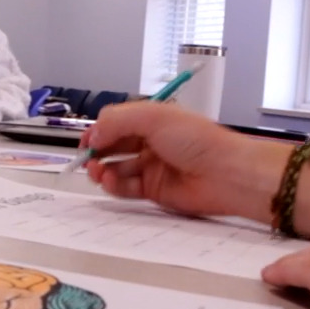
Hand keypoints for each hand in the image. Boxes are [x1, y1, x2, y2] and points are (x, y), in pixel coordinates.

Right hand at [83, 102, 284, 220]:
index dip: (97, 132)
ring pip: (116, 169)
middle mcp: (150, 142)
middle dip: (96, 152)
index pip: (115, 124)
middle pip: (113, 146)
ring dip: (102, 170)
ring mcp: (152, 167)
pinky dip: (114, 186)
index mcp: (151, 119)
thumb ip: (117, 122)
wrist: (226, 174)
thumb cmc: (197, 140)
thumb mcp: (153, 117)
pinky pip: (126, 189)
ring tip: (99, 172)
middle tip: (87, 160)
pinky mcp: (154, 191)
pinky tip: (110, 182)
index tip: (84, 143)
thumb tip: (92, 135)